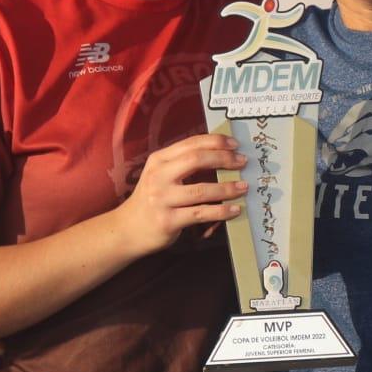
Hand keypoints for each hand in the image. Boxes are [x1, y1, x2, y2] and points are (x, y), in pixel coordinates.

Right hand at [119, 133, 248, 256]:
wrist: (128, 229)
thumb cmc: (151, 200)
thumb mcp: (160, 175)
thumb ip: (182, 163)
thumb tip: (220, 154)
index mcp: (159, 160)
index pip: (191, 144)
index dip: (216, 142)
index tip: (235, 145)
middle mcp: (158, 176)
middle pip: (196, 160)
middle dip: (224, 159)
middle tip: (242, 162)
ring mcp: (162, 199)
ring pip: (201, 190)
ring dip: (227, 188)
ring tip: (243, 187)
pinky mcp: (168, 220)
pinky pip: (200, 213)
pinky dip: (221, 211)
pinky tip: (234, 210)